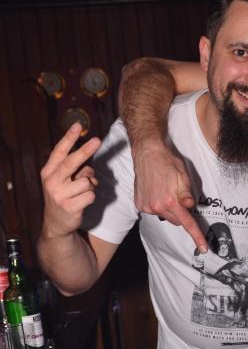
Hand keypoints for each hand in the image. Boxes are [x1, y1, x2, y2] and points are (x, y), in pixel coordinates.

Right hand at [40, 123, 100, 239]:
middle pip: (72, 162)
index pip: (59, 151)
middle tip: (98, 140)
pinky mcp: (70, 207)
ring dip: (90, 186)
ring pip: (87, 181)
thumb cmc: (62, 196)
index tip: (78, 125)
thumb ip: (72, 169)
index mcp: (48, 172)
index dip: (69, 138)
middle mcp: (52, 181)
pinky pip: (91, 195)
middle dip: (86, 150)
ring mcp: (60, 195)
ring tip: (82, 192)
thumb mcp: (60, 181)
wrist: (56, 223)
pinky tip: (83, 201)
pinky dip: (91, 197)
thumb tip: (89, 164)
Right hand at [132, 142, 206, 251]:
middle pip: (176, 221)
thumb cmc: (168, 163)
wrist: (147, 153)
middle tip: (180, 197)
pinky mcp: (139, 204)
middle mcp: (157, 207)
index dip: (197, 236)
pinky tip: (157, 192)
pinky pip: (154, 211)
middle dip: (181, 214)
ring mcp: (146, 207)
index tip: (203, 248)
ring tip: (166, 191)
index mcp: (170, 202)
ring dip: (169, 209)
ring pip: (165, 216)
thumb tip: (190, 208)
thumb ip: (187, 196)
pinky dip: (158, 206)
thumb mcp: (184, 177)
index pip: (187, 223)